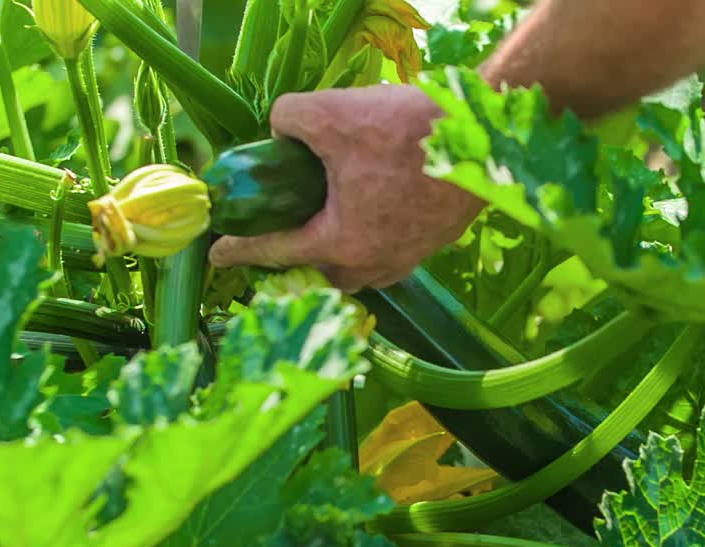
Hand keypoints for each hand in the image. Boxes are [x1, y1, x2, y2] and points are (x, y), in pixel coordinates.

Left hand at [208, 84, 483, 290]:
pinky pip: (392, 255)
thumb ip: (289, 118)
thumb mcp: (332, 113)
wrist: (486, 140)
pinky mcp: (435, 242)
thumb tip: (281, 127)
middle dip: (300, 261)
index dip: (242, 250)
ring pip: (362, 271)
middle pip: (324, 274)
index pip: (278, 252)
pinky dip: (373, 242)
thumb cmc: (408, 134)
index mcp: (342, 242)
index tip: (218, 254)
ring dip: (340, 255)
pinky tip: (374, 213)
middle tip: (282, 236)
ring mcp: (409, 257)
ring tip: (329, 225)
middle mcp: (375, 262)